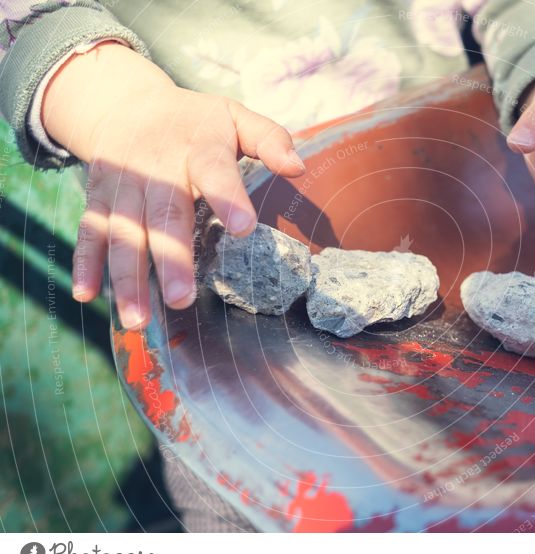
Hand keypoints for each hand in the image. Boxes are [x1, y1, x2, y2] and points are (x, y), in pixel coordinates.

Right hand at [43, 43, 304, 328]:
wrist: (128, 102)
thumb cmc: (196, 122)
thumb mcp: (235, 117)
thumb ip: (269, 139)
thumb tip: (298, 167)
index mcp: (199, 148)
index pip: (215, 172)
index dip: (228, 198)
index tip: (244, 227)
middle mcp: (156, 167)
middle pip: (164, 214)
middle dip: (171, 258)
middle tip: (182, 299)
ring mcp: (123, 184)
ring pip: (123, 231)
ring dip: (127, 276)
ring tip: (138, 319)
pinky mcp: (98, 197)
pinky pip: (90, 230)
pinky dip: (85, 261)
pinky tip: (86, 295)